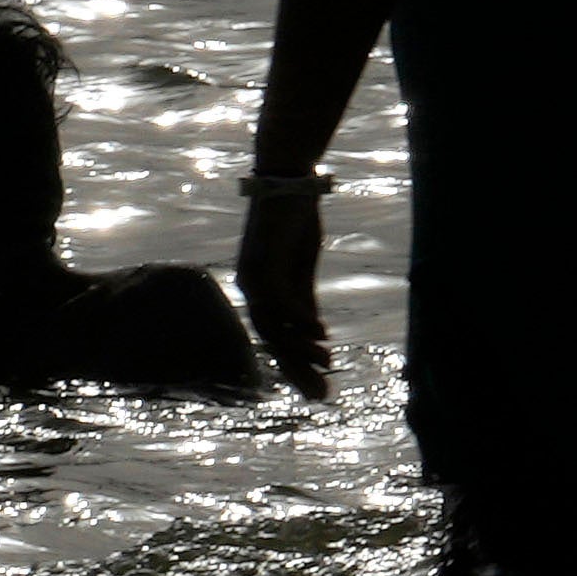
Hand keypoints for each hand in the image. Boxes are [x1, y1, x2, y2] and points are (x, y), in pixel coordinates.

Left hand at [234, 182, 332, 392]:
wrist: (288, 180)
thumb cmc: (295, 221)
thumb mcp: (303, 267)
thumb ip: (304, 298)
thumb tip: (313, 333)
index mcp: (259, 290)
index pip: (275, 337)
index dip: (296, 364)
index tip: (319, 387)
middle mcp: (250, 287)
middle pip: (271, 339)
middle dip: (297, 369)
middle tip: (321, 396)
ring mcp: (254, 274)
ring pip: (274, 324)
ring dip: (301, 347)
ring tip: (326, 364)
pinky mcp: (264, 260)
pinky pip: (281, 299)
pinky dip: (300, 317)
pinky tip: (320, 331)